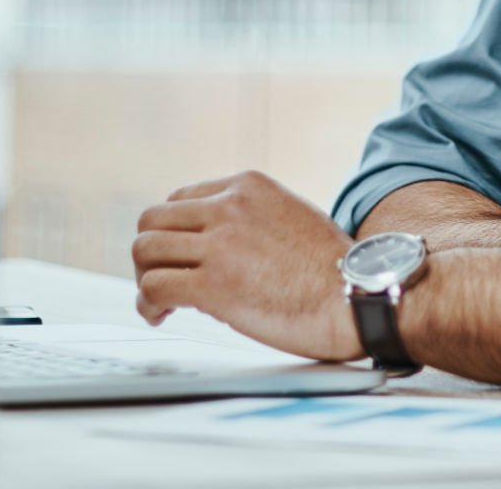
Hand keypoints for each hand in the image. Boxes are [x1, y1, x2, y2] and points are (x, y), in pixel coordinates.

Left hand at [132, 170, 360, 361]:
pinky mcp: (213, 286)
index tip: (180, 257)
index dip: (174, 232)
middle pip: (154, 219)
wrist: (355, 298)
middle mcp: (229, 207)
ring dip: (146, 278)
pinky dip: (148, 304)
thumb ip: (252, 217)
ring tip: (160, 302)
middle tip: (163, 279)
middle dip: (152, 253)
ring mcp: (219, 245)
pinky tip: (161, 315)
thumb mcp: (292, 215)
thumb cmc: (332, 269)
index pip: (181, 199)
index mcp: (248, 186)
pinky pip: (154, 287)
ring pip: (145, 249)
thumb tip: (218, 240)